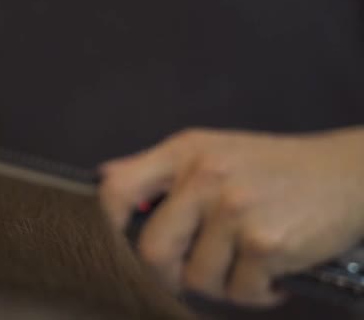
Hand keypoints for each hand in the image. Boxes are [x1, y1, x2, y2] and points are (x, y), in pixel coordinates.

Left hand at [100, 127, 363, 305]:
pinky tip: (270, 272)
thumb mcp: (210, 150)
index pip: (118, 191)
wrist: (345, 174)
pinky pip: (239, 292)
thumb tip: (104, 178)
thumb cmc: (270, 166)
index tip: (117, 248)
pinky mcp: (266, 243)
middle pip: (153, 252)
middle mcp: (205, 177)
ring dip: (220, 284)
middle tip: (193, 271)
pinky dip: (254, 293)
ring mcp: (235, 210)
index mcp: (184, 152)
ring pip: (197, 279)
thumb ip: (154, 168)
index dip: (108, 227)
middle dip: (171, 274)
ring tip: (243, 263)